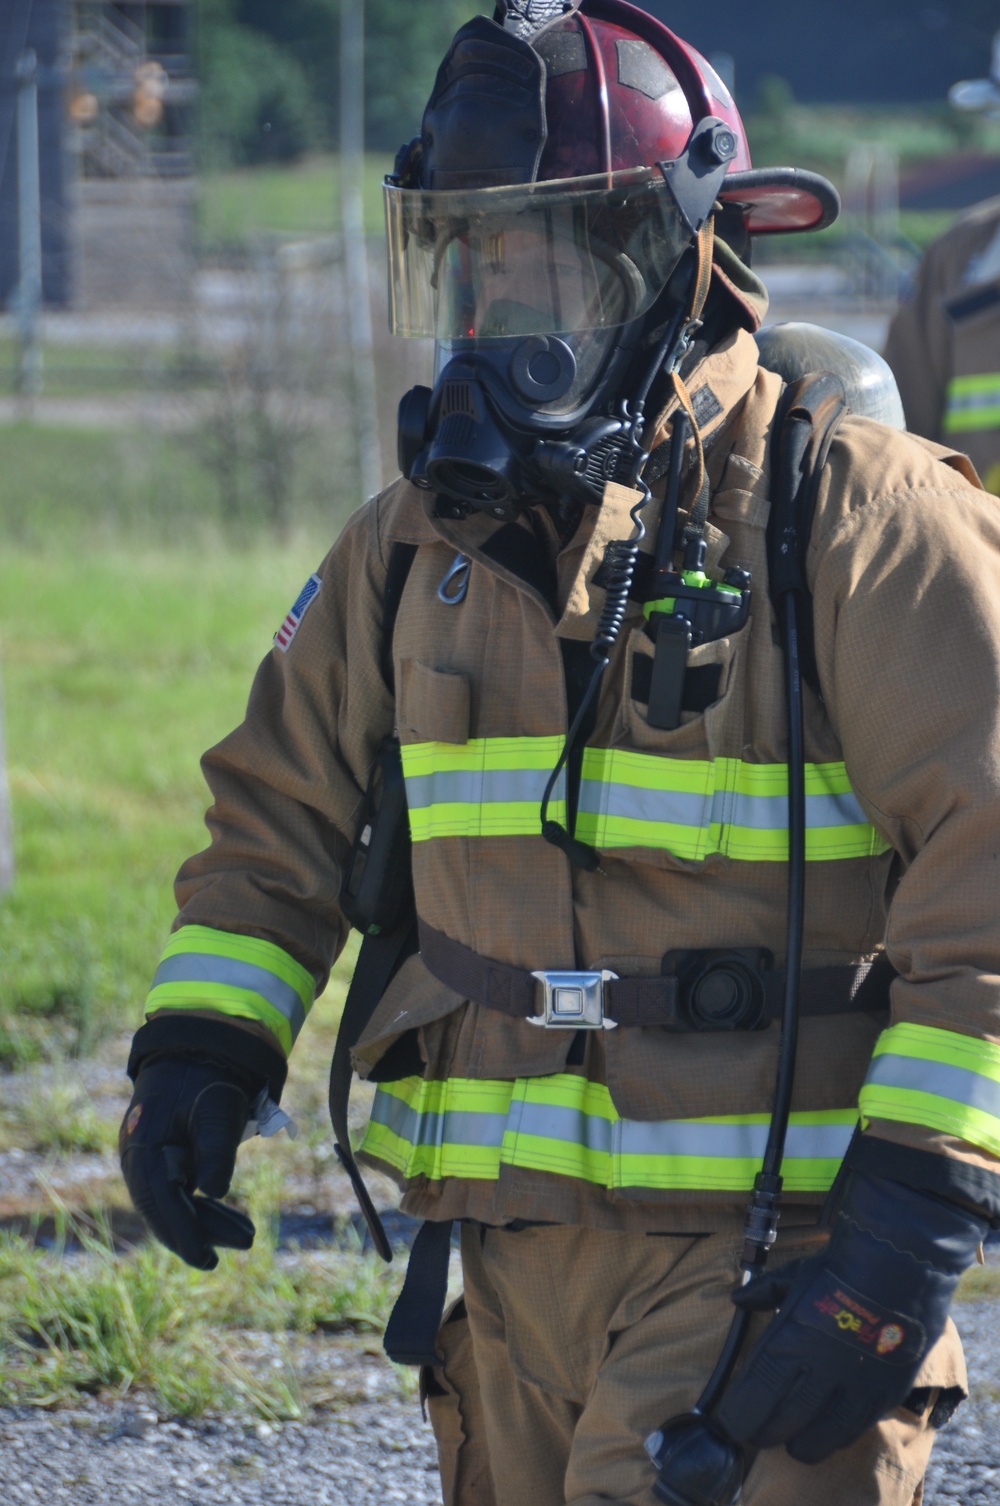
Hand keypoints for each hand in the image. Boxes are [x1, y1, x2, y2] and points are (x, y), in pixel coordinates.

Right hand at [120, 1055, 256, 1269]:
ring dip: (206, 1223)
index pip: (162, 1201)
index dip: (184, 1233)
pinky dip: (202, 1208)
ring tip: (248, 1235)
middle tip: (246, 1242)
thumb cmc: (209, 1080)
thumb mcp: (218, 1110)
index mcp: (145, 1146)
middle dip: (201, 1233)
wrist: (198, 1052)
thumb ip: (216, 1149)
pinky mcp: (161, 1162)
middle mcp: (138, 1158)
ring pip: (172, 1206)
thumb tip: (215, 1190)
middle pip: (165, 1209)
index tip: (207, 1259)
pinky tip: (229, 1220)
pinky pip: (177, 1195)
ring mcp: (147, 1161)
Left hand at [717, 1172, 987, 1462]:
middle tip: (755, 1437)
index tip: (730, 1425)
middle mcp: (819, 1371)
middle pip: (783, 1420)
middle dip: (764, 1433)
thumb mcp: (793, 1274)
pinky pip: (857, 1427)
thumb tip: (738, 1298)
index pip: (755, 1395)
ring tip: (793, 1447)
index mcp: (789, 1342)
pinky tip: (830, 1437)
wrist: (899, 1267)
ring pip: (821, 1434)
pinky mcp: (884, 1391)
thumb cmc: (840, 1268)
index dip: (740, 1417)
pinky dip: (839, 1436)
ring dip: (802, 1445)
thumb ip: (764, 1291)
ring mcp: (853, 1386)